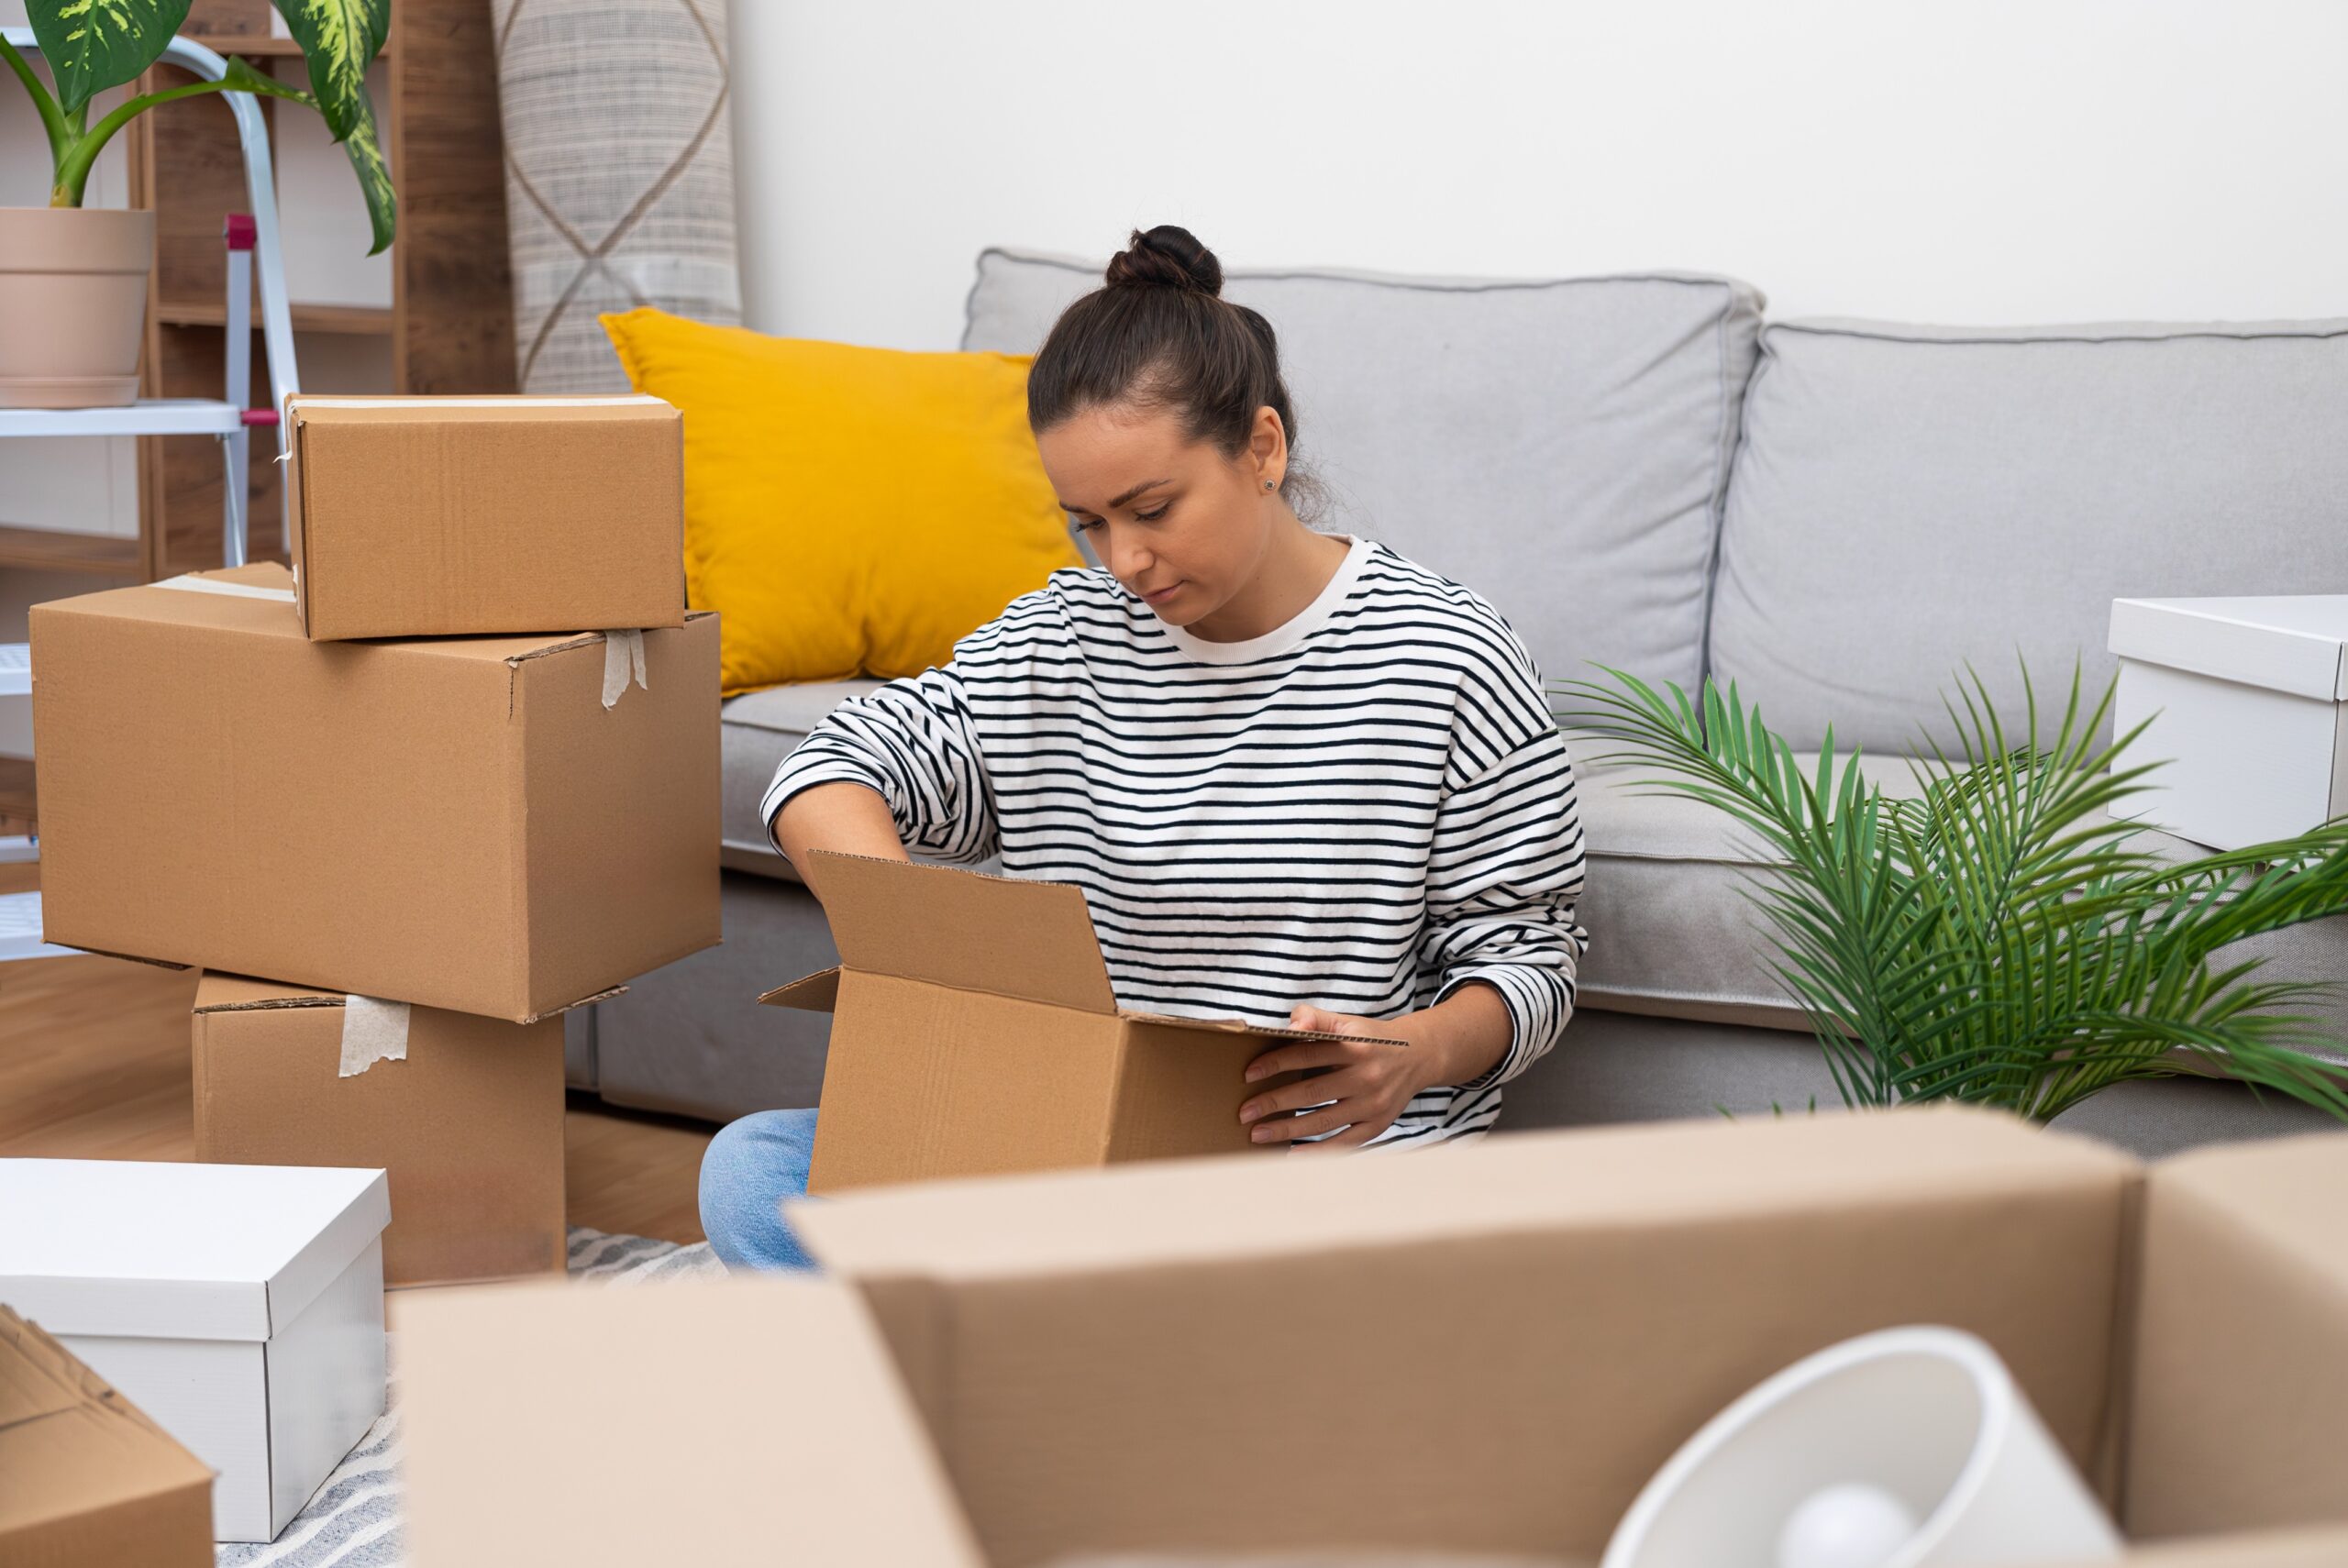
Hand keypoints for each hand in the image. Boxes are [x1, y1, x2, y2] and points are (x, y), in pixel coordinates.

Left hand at [1238, 1004, 1435, 1152]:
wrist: (1418, 1057)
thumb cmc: (1370, 1039)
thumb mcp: (1347, 1021)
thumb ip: (1316, 1018)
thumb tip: (1290, 1025)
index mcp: (1354, 1046)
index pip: (1307, 1054)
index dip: (1276, 1063)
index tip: (1248, 1075)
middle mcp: (1365, 1077)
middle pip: (1311, 1092)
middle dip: (1274, 1103)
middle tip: (1244, 1113)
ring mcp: (1373, 1104)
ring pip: (1323, 1120)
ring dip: (1287, 1129)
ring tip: (1258, 1134)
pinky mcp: (1378, 1125)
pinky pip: (1344, 1143)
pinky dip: (1317, 1151)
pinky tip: (1291, 1154)